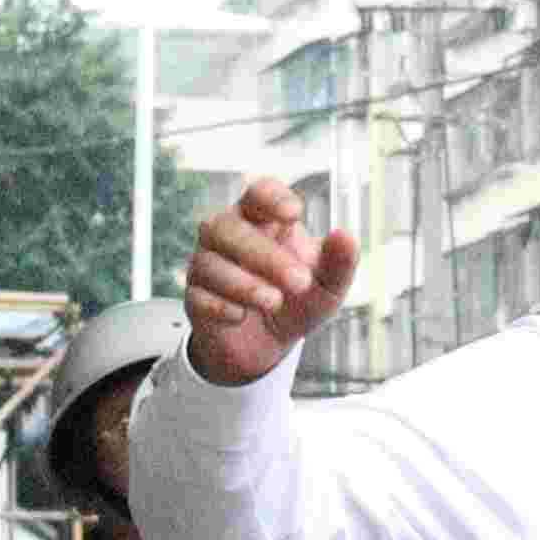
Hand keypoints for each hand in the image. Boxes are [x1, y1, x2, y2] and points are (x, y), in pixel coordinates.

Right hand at [180, 172, 357, 388]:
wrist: (270, 345)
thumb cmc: (298, 302)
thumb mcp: (328, 287)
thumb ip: (339, 263)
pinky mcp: (194, 297)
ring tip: (274, 302)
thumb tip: (345, 235)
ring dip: (244, 283)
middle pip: (230, 228)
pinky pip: (196, 295)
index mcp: (264, 221)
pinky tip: (239, 316)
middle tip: (299, 282)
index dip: (271, 198)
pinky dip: (219, 305)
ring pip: (209, 262)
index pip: (259, 193)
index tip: (294, 214)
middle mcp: (229, 235)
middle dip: (265, 255)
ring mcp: (206, 264)